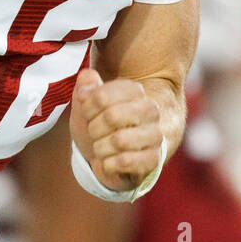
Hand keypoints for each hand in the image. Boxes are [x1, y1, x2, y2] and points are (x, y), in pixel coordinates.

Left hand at [69, 69, 163, 191]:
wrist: (110, 156)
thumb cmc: (99, 126)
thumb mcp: (86, 104)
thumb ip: (85, 86)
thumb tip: (87, 77)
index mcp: (135, 91)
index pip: (102, 96)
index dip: (86, 107)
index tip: (85, 113)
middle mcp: (150, 110)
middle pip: (111, 116)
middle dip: (94, 129)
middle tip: (94, 132)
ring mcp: (154, 134)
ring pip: (119, 141)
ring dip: (100, 148)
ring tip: (101, 148)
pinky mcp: (153, 159)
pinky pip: (124, 161)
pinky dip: (107, 164)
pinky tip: (107, 162)